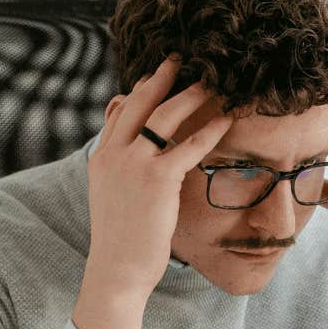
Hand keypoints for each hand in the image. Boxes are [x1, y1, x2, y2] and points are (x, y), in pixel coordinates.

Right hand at [82, 56, 233, 298]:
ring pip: (164, 117)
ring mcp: (134, 165)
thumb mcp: (112, 199)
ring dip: (189, 95)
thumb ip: (124, 172)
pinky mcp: (157, 180)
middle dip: (161, 77)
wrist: (116, 270)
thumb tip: (144, 161)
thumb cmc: (121, 240)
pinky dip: (210, 130)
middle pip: (139, 103)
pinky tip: (226, 119)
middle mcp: (114, 155)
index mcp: (101, 158)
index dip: (139, 90)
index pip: (119, 112)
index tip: (155, 75)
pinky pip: (189, 146)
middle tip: (180, 58)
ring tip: (211, 82)